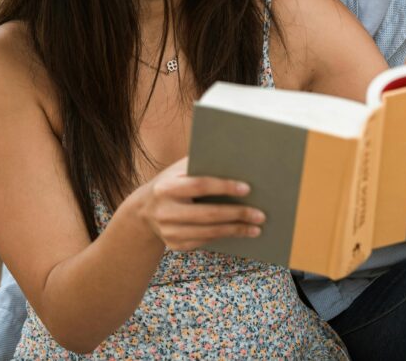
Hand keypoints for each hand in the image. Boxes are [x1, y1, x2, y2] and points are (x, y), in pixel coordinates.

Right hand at [129, 158, 265, 250]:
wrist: (144, 210)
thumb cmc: (172, 182)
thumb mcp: (179, 170)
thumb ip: (200, 164)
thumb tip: (236, 160)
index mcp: (167, 187)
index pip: (199, 185)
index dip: (224, 187)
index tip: (247, 189)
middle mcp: (165, 211)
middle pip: (208, 214)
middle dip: (237, 214)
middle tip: (260, 215)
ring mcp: (168, 231)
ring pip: (209, 232)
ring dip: (236, 230)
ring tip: (256, 228)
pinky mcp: (174, 245)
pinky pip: (205, 241)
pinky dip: (225, 236)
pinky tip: (240, 232)